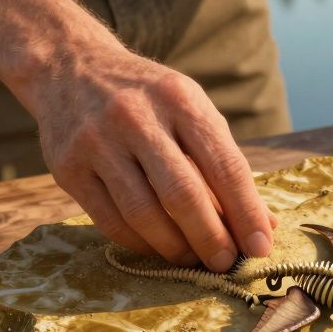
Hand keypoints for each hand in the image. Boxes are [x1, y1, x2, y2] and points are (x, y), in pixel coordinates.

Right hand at [31, 46, 273, 271]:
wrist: (71, 67)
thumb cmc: (148, 98)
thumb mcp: (191, 111)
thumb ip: (225, 163)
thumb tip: (264, 224)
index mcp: (180, 100)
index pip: (223, 165)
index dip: (246, 212)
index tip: (260, 247)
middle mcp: (136, 117)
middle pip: (182, 195)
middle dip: (211, 238)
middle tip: (226, 264)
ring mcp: (97, 142)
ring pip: (143, 214)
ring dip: (175, 248)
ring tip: (194, 260)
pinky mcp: (68, 167)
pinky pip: (111, 222)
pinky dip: (141, 244)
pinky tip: (158, 249)